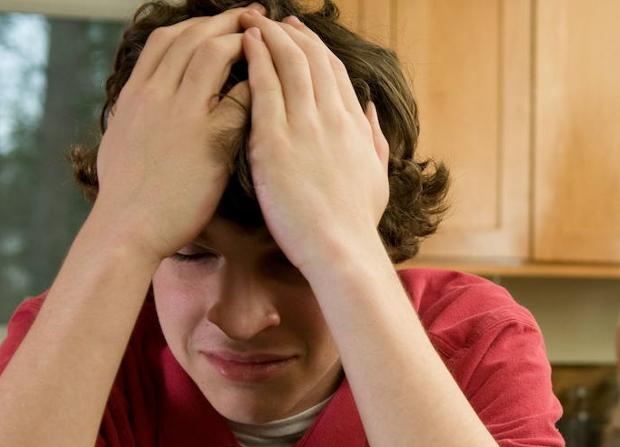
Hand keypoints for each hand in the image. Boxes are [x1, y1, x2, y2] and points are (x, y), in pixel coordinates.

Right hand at [93, 5, 259, 260]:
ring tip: (271, 38)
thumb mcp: (121, 142)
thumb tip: (141, 104)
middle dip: (227, 20)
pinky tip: (274, 85)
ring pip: (211, 53)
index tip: (222, 23)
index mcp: (134, 95)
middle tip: (256, 14)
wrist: (128, 229)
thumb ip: (136, 116)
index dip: (197, 26)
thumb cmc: (128, 197)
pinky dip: (255, 84)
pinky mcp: (205, 139)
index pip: (166, 40)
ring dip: (244, 40)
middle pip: (191, 36)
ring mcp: (178, 114)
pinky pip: (236, 97)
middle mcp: (154, 95)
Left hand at [239, 12, 389, 271]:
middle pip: (313, 60)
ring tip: (251, 19)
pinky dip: (256, 59)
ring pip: (289, 64)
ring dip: (270, 36)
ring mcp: (306, 128)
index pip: (335, 74)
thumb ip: (374, 138)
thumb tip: (369, 108)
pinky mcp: (276, 142)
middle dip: (290, 33)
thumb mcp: (375, 177)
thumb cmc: (354, 223)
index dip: (316, 48)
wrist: (341, 251)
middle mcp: (333, 120)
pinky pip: (265, 88)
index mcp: (354, 128)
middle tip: (270, 17)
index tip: (299, 33)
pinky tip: (244, 43)